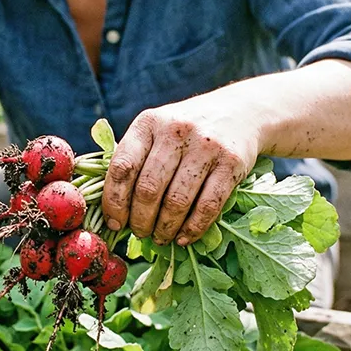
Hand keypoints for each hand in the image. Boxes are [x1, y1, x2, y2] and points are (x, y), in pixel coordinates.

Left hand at [102, 91, 261, 245]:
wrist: (240, 112)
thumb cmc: (186, 132)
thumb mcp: (156, 131)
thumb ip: (135, 160)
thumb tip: (110, 210)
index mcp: (148, 123)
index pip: (122, 168)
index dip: (114, 201)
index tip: (115, 223)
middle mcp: (176, 131)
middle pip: (148, 189)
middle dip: (141, 220)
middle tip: (140, 233)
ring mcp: (206, 146)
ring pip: (177, 201)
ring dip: (165, 228)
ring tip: (161, 238)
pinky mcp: (232, 163)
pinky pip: (208, 206)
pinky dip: (193, 229)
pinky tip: (184, 238)